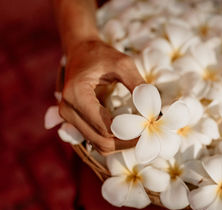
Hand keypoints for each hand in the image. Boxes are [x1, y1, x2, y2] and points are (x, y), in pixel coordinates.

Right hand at [59, 39, 144, 153]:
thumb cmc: (101, 55)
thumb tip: (153, 109)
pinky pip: (96, 140)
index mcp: (76, 94)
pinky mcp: (74, 122)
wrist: (81, 52)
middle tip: (148, 134)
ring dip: (121, 144)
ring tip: (140, 134)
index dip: (129, 131)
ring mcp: (68, 118)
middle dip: (127, 142)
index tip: (148, 126)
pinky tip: (129, 133)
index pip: (105, 127)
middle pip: (102, 141)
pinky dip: (114, 141)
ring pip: (99, 145)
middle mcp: (68, 110)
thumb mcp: (123, 64)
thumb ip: (138, 84)